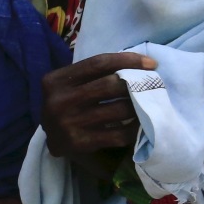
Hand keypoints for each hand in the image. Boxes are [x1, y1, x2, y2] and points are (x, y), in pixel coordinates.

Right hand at [41, 52, 156, 173]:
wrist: (50, 138)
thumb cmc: (67, 103)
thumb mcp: (70, 83)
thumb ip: (93, 73)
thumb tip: (137, 65)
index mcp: (56, 80)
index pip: (99, 63)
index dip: (128, 60)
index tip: (151, 63)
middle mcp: (60, 101)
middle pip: (110, 85)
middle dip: (137, 83)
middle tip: (153, 84)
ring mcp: (69, 123)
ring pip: (118, 110)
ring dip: (140, 105)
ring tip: (151, 102)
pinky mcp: (80, 143)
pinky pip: (118, 134)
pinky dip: (134, 128)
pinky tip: (142, 124)